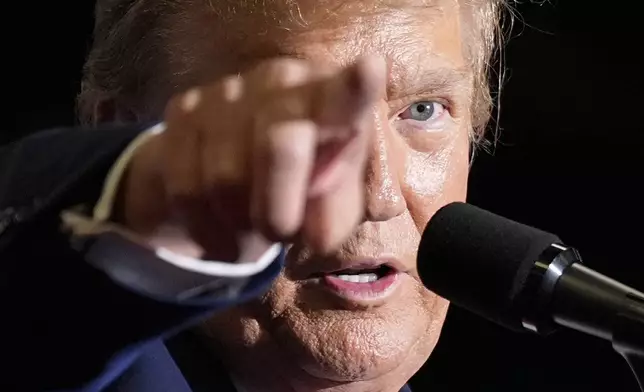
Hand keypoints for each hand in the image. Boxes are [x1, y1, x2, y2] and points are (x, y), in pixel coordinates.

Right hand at [118, 56, 385, 261]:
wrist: (236, 181)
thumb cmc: (301, 191)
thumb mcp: (330, 211)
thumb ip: (333, 217)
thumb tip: (317, 236)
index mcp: (331, 100)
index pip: (345, 97)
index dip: (354, 88)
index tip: (369, 71)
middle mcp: (280, 81)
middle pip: (279, 149)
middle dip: (278, 211)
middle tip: (280, 232)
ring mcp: (227, 90)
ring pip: (225, 178)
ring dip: (238, 220)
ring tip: (249, 219)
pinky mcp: (183, 110)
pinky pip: (185, 187)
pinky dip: (204, 225)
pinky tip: (218, 223)